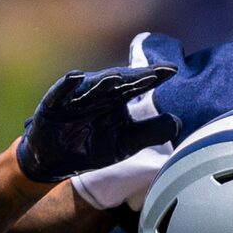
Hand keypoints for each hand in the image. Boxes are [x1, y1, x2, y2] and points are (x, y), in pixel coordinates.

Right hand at [13, 63, 179, 183]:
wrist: (58, 162)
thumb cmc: (93, 147)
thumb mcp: (127, 143)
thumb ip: (152, 132)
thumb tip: (179, 121)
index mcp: (116, 99)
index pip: (138, 85)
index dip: (154, 77)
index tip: (173, 70)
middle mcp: (98, 93)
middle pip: (118, 82)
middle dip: (134, 77)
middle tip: (154, 72)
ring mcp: (75, 97)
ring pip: (91, 86)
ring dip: (104, 81)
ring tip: (119, 78)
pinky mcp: (53, 105)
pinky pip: (59, 93)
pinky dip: (66, 85)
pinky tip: (75, 76)